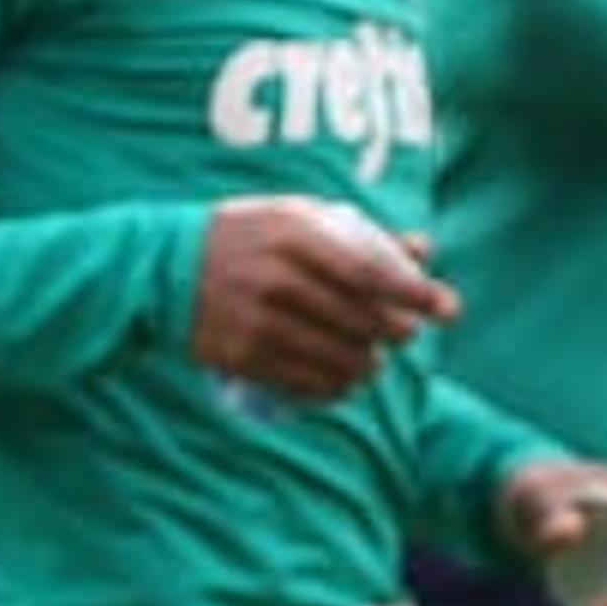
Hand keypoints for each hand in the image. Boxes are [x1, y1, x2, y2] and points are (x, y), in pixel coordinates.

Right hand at [191, 195, 456, 403]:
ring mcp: (257, 319)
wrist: (162, 267)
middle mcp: (277, 276)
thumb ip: (361, 233)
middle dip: (396, 331)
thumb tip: (425, 248)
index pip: (370, 269)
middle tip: (405, 334)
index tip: (444, 306)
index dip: (414, 291)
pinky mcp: (241, 355)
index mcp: (293, 234)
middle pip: (359, 317)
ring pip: (336, 355)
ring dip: (367, 364)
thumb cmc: (245, 236)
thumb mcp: (297, 218)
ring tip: (373, 361)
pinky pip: (303, 382)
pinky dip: (333, 387)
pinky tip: (343, 383)